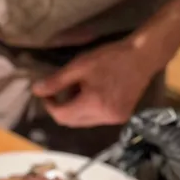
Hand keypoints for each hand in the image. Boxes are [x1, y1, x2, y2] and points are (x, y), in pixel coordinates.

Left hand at [32, 39, 156, 126]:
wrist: (142, 56)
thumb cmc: (110, 58)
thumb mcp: (79, 66)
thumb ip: (56, 81)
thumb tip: (36, 91)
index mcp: (94, 105)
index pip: (61, 116)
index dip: (49, 105)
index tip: (45, 92)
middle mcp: (105, 118)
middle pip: (71, 122)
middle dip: (60, 108)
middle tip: (57, 90)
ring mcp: (115, 120)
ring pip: (83, 122)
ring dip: (73, 110)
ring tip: (76, 89)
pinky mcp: (121, 117)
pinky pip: (96, 119)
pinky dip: (87, 110)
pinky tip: (90, 94)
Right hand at [125, 108, 179, 179]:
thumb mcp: (174, 143)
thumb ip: (153, 131)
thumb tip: (133, 120)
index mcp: (173, 120)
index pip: (148, 117)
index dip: (135, 126)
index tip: (125, 139)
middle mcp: (166, 129)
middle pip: (141, 131)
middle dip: (129, 142)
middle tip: (118, 153)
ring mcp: (162, 144)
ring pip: (140, 145)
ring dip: (129, 154)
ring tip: (120, 164)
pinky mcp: (159, 158)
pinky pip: (142, 157)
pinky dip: (134, 162)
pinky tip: (126, 168)